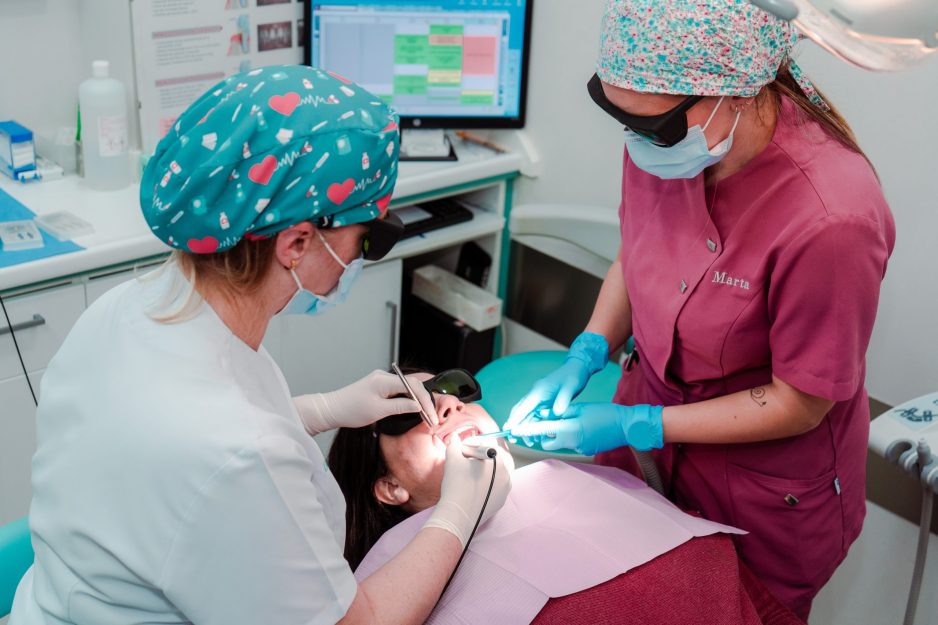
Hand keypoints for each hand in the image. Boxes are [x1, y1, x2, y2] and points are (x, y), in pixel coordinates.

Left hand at [293, 370, 436, 435]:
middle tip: (431, 418)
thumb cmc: (351, 411)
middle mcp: (384, 376)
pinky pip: (399, 390)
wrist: (332, 409)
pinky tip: (414, 408)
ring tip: (426, 415)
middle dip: (424, 401)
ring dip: (417, 400)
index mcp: (384, 380)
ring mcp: (381, 380)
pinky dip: (408, 398)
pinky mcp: (379, 386)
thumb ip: (400, 406)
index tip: (431, 416)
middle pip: (412, 384)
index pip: (413, 386)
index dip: (425, 401)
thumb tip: (418, 406)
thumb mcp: (378, 411)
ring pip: (407, 387)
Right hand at [423, 437, 512, 546]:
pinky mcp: (501, 501)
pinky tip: (474, 486)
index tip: (462, 448)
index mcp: (499, 460)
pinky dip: (486, 483)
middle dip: (480, 456)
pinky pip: (495, 487)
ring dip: (484, 469)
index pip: (487, 444)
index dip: (473, 443)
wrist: (458, 515)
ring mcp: (505, 489)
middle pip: (494, 458)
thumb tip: (455, 439)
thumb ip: (455, 444)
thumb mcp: (452, 458)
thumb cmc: (456, 484)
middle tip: (466, 458)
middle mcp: (507, 474)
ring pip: (496, 473)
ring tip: (469, 472)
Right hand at [505, 332, 609, 430]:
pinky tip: (536, 434)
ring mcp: (538, 398)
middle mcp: (535, 394)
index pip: (524, 407)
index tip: (508, 429)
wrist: (576, 369)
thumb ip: (563, 399)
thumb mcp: (571, 387)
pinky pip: (534, 414)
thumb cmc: (573, 376)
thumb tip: (557, 412)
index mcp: (539, 390)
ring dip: (525, 427)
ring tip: (528, 442)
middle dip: (515, 425)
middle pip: (520, 411)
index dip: (515, 418)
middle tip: (512, 439)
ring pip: (526, 414)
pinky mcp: (543, 402)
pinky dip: (533, 424)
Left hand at [510, 402, 663, 454]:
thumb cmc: (605, 413)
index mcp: (569, 429)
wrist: (627, 427)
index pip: (542, 430)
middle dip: (545, 435)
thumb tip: (544, 415)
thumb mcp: (580, 408)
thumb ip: (560, 413)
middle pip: (548, 442)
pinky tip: (585, 428)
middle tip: (551, 422)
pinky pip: (572, 444)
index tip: (514, 431)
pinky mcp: (585, 450)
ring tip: (573, 422)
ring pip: (560, 442)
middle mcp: (572, 442)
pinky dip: (572, 436)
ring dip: (560, 434)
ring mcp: (579, 448)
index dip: (527, 430)